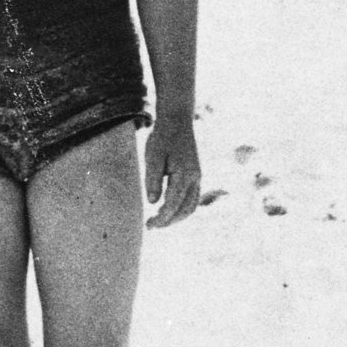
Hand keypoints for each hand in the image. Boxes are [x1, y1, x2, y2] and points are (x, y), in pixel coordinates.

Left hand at [144, 114, 199, 228]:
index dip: (161, 218)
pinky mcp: (195, 175)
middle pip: (185, 209)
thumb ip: (153, 179)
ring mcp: (197, 177)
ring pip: (191, 206)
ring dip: (176, 217)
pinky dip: (180, 208)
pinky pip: (191, 198)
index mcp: (185, 174)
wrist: (178, 120)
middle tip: (151, 226)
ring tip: (158, 221)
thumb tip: (153, 202)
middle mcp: (195, 178)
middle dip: (169, 221)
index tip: (149, 225)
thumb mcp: (153, 156)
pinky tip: (167, 209)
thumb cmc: (162, 137)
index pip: (173, 204)